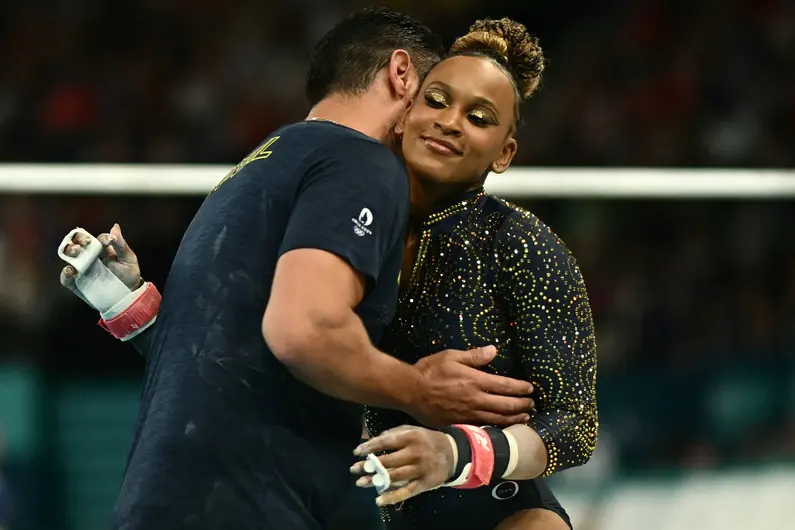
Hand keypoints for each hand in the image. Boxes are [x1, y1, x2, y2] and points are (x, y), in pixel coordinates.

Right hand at [60, 224, 141, 297]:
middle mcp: (88, 256)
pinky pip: (66, 278)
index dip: (99, 238)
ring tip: (76, 252)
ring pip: (68, 256)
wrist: (127, 296)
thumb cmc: (128, 275)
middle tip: (86, 243)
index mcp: (101, 249)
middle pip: (76, 242)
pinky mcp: (76, 283)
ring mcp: (81, 269)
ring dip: (69, 251)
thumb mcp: (128, 259)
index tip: (109, 241)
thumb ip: (121, 245)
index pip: (95, 238)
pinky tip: (71, 270)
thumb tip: (115, 226)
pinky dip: (65, 274)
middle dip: (78, 239)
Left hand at [351, 425, 454, 505]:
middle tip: (354, 469)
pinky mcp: (424, 483)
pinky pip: (406, 492)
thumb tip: (372, 440)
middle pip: (388, 461)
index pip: (386, 442)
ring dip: (375, 481)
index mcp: (411, 437)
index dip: (370, 447)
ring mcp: (420, 469)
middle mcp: (415, 453)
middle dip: (369, 465)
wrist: (453, 453)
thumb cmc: (426, 440)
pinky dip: (392, 497)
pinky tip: (378, 500)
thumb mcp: (412, 430)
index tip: (357, 452)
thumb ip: (393, 433)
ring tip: (360, 483)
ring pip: (394, 477)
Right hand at [409, 346, 533, 426]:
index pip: (505, 386)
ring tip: (524, 418)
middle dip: (522, 405)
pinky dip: (496, 427)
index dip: (520, 388)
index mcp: (475, 381)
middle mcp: (475, 400)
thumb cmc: (429, 371)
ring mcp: (468, 415)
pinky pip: (483, 427)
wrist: (410, 392)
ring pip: (497, 419)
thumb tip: (494, 350)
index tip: (530, 388)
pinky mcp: (459, 424)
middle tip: (531, 404)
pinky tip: (502, 427)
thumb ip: (474, 356)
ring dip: (513, 418)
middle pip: (506, 405)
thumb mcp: (451, 356)